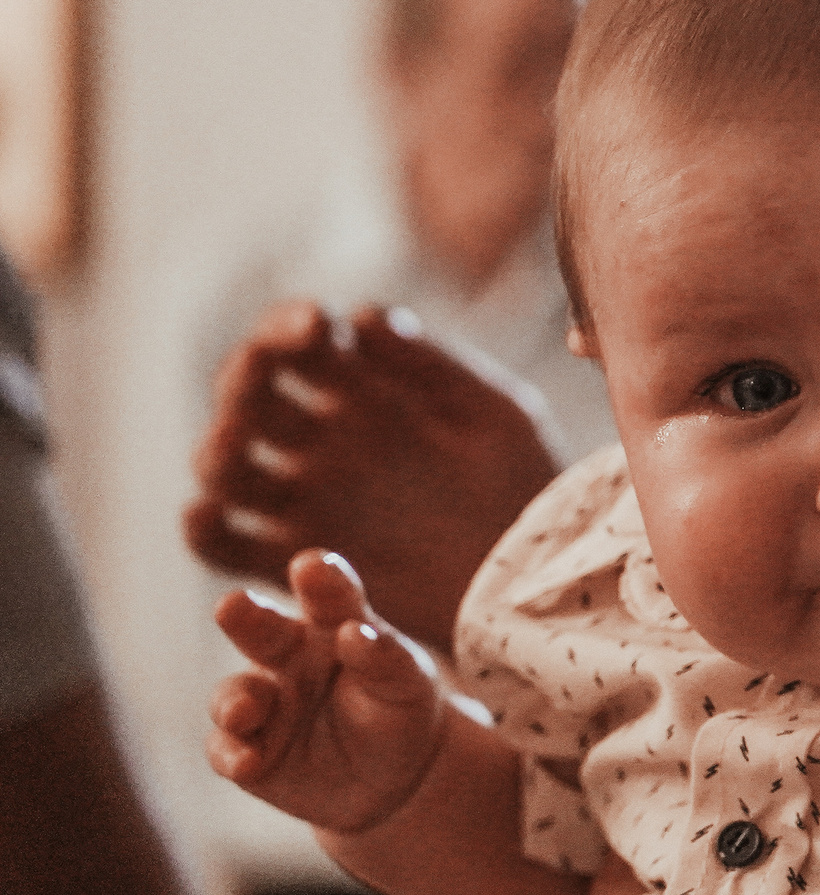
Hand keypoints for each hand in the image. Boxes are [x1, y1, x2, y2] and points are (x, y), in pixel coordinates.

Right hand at [184, 301, 561, 653]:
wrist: (540, 576)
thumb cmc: (527, 485)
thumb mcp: (492, 413)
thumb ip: (432, 365)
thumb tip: (363, 317)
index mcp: (367, 393)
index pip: (301, 342)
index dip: (291, 324)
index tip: (316, 325)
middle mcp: (325, 442)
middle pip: (251, 394)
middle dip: (248, 371)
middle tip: (268, 366)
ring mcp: (307, 500)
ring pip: (227, 466)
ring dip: (219, 446)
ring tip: (239, 440)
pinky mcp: (297, 562)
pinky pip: (227, 545)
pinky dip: (204, 528)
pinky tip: (210, 512)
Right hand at [207, 549, 447, 832]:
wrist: (393, 773)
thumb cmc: (399, 708)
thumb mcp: (406, 682)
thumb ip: (385, 656)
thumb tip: (355, 633)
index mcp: (334, 624)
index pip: (328, 595)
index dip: (320, 578)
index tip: (313, 565)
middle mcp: (288, 655)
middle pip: (261, 629)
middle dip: (244, 616)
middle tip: (232, 604)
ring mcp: (263, 701)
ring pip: (235, 693)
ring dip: (236, 700)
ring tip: (245, 713)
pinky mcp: (246, 747)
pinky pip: (227, 748)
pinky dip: (232, 754)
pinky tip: (246, 762)